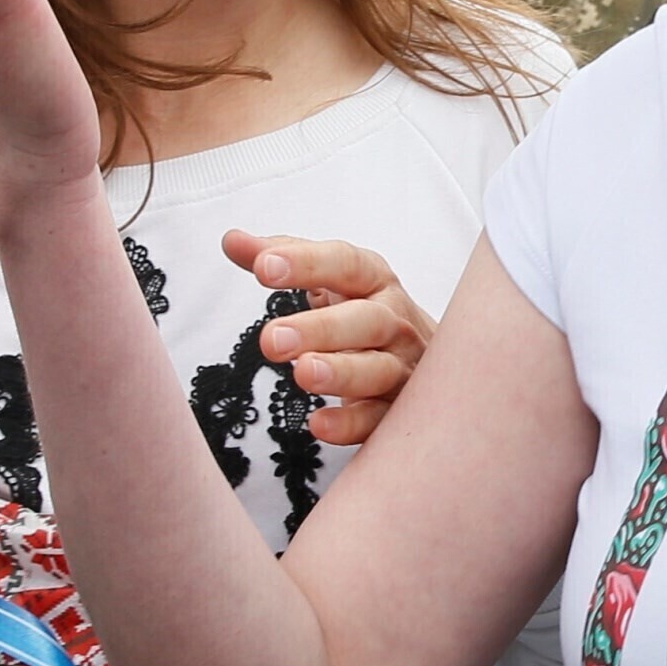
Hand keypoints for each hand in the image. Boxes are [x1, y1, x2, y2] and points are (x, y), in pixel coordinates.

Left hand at [225, 230, 433, 445]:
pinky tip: (320, 425)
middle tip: (273, 339)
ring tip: (303, 373)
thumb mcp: (331, 280)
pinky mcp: (400, 409)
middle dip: (321, 328)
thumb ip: (283, 258)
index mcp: (374, 282)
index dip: (307, 263)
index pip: (346, 264)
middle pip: (366, 320)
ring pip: (378, 369)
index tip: (265, 265)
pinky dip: (351, 423)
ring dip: (341, 372)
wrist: (433, 359)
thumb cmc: (366, 311)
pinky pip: (380, 418)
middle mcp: (394, 321)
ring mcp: (402, 366)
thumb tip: (233, 240)